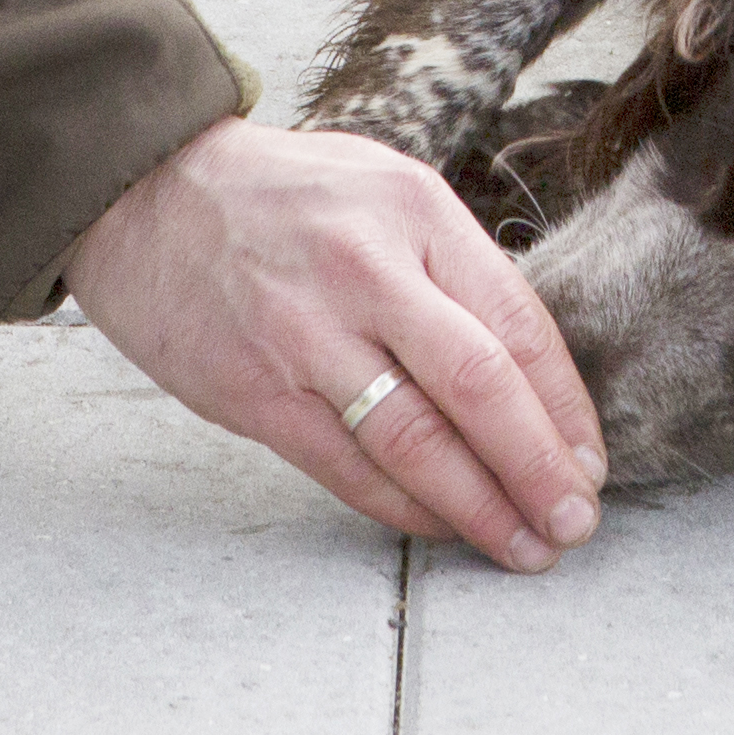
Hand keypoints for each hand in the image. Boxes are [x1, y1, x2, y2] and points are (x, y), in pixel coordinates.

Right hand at [60, 115, 606, 572]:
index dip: (563, 406)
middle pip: (478, 388)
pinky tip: (443, 526)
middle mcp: (367, 269)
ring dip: (481, 508)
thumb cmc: (281, 194)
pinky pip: (350, 469)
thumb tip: (528, 373)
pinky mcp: (258, 392)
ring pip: (417, 443)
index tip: (588, 461)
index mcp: (413, 209)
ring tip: (523, 545)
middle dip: (540, 469)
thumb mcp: (383, 189)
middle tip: (576, 522)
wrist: (145, 189)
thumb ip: (450, 267)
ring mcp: (307, 334)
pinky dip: (406, 510)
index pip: (515, 322)